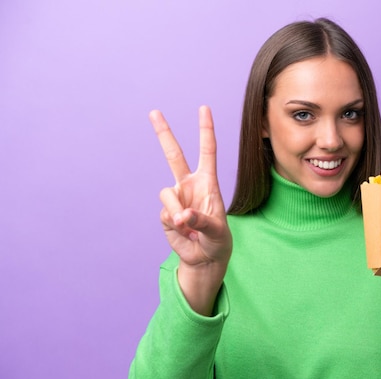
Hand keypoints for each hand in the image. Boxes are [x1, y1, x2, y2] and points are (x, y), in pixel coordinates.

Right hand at [151, 105, 231, 313]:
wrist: (204, 258)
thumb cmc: (217, 241)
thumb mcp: (217, 231)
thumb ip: (202, 221)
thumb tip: (182, 215)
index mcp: (208, 182)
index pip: (207, 151)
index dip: (205, 130)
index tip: (204, 108)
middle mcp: (189, 185)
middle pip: (173, 154)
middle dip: (164, 133)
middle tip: (154, 111)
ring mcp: (176, 198)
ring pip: (167, 193)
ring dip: (176, 210)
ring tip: (189, 226)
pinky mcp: (166, 212)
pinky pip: (165, 212)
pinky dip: (174, 224)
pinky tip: (184, 232)